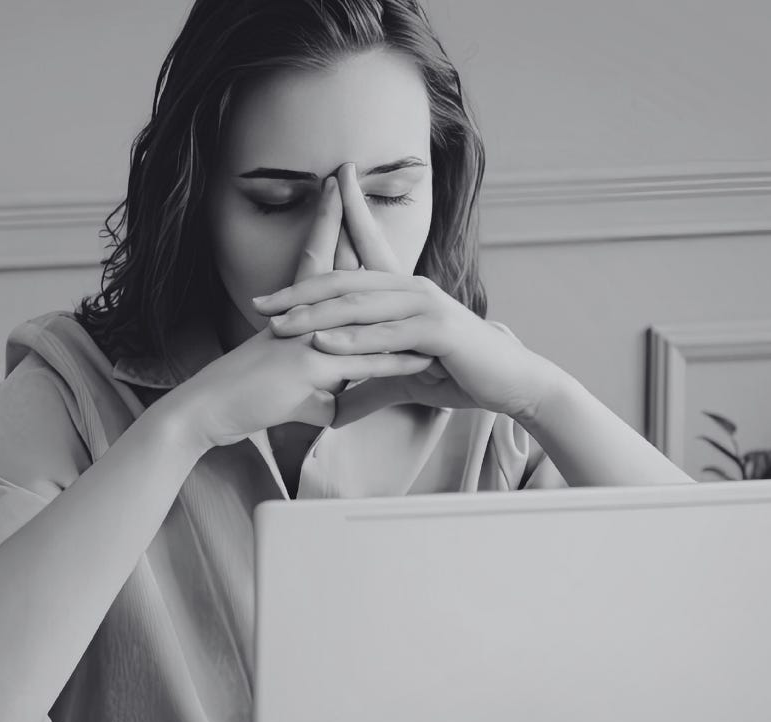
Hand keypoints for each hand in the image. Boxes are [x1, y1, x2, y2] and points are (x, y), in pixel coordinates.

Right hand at [163, 174, 435, 449]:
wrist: (207, 411)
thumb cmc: (243, 399)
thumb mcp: (287, 389)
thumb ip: (318, 388)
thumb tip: (337, 400)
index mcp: (294, 316)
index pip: (314, 264)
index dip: (325, 228)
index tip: (334, 196)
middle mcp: (301, 319)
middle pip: (332, 266)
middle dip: (344, 224)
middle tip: (348, 182)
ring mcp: (307, 340)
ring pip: (358, 313)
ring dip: (390, 295)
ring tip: (415, 268)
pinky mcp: (309, 368)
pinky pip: (362, 365)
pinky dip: (394, 364)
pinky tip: (422, 358)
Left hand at [251, 161, 563, 428]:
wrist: (511, 383)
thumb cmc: (460, 374)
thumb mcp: (402, 379)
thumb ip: (368, 385)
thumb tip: (336, 411)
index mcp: (400, 290)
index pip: (352, 265)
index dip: (314, 261)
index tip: (270, 283)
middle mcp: (410, 288)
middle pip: (342, 283)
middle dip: (297, 293)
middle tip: (259, 304)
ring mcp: (424, 305)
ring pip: (358, 305)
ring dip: (315, 316)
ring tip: (279, 326)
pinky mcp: (438, 329)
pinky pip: (385, 333)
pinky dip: (352, 339)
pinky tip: (324, 344)